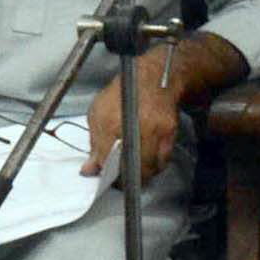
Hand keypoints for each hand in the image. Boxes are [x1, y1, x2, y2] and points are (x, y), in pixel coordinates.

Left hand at [84, 62, 185, 182]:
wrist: (153, 79)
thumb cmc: (122, 93)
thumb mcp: (98, 112)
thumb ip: (93, 143)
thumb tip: (89, 169)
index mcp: (109, 121)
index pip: (105, 158)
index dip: (105, 171)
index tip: (105, 176)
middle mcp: (132, 127)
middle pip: (129, 168)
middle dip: (124, 179)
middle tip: (121, 180)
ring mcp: (153, 131)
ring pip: (148, 168)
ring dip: (142, 175)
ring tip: (135, 172)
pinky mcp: (169, 133)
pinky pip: (163, 160)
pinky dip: (156, 165)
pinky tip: (149, 162)